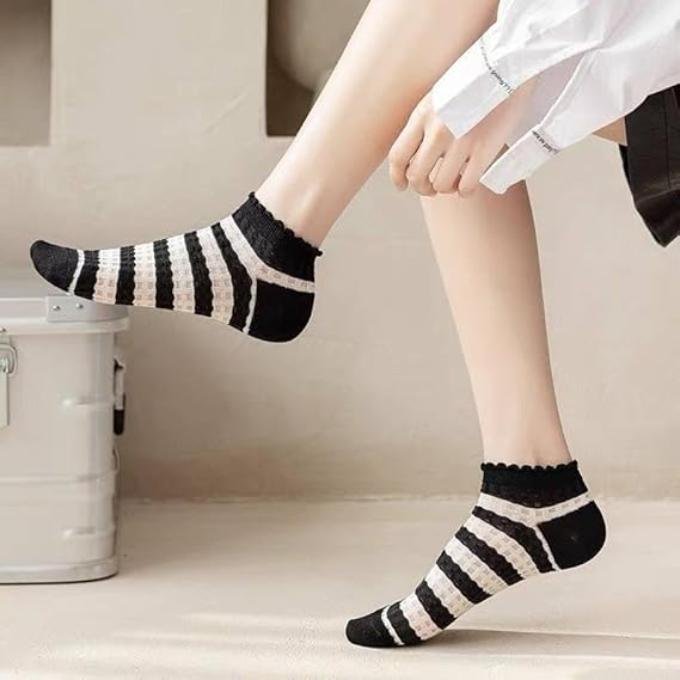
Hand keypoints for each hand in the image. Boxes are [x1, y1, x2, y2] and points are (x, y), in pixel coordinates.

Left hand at [389, 87, 531, 197]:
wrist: (512, 64)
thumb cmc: (476, 80)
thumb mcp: (440, 96)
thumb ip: (426, 123)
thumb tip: (417, 155)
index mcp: (423, 114)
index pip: (398, 156)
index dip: (397, 177)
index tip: (402, 186)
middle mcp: (438, 129)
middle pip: (416, 176)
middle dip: (422, 188)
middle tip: (430, 188)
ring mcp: (461, 141)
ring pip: (441, 185)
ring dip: (445, 189)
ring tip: (453, 183)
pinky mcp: (484, 150)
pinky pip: (466, 186)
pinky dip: (465, 191)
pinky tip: (468, 184)